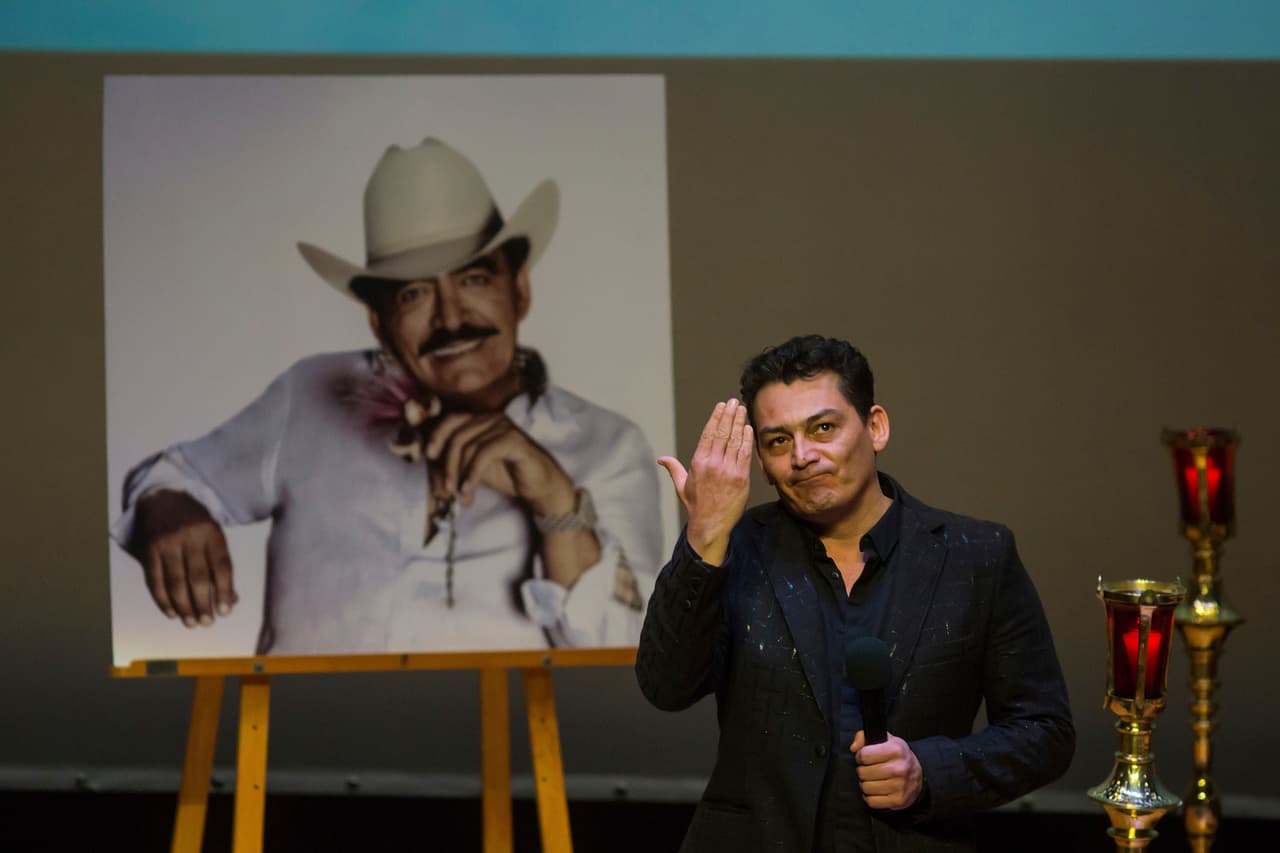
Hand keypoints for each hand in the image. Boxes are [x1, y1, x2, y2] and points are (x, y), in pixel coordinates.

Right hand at [129, 489, 237, 626]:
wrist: (164, 498)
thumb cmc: (196, 525)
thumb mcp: (214, 536)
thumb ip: (221, 565)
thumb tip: (232, 601)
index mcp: (212, 533)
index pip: (222, 566)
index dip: (224, 591)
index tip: (225, 612)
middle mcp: (190, 538)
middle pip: (198, 577)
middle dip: (203, 604)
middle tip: (207, 623)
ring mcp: (168, 543)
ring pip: (175, 582)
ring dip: (184, 607)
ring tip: (191, 623)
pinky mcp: (150, 549)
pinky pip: (155, 580)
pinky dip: (163, 600)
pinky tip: (172, 613)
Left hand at [424, 412, 575, 515]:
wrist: (539, 485)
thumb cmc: (507, 474)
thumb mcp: (473, 468)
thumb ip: (454, 462)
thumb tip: (429, 466)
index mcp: (481, 420)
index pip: (452, 420)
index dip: (437, 436)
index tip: (429, 456)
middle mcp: (492, 418)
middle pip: (457, 436)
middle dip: (447, 465)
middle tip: (446, 490)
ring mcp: (504, 427)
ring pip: (469, 446)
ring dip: (459, 474)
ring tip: (461, 496)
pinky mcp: (514, 440)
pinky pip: (484, 454)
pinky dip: (472, 474)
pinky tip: (469, 490)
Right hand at [657, 398, 752, 565]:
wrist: (710, 525)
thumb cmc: (696, 505)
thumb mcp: (681, 485)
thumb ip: (673, 468)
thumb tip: (661, 459)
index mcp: (698, 463)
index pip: (708, 434)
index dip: (716, 418)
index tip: (721, 406)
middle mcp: (713, 464)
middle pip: (723, 433)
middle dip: (729, 415)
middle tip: (735, 402)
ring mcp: (728, 470)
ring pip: (735, 441)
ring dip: (740, 423)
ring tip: (743, 410)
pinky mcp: (741, 478)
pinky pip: (745, 454)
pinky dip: (747, 440)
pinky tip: (748, 429)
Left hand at [850, 730, 923, 810]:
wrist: (918, 776)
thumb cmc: (898, 757)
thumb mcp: (885, 740)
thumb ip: (864, 737)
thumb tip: (854, 748)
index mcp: (896, 750)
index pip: (864, 755)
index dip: (860, 757)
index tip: (865, 758)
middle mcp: (899, 768)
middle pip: (863, 772)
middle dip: (862, 771)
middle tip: (869, 770)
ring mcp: (900, 786)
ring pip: (866, 787)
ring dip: (865, 784)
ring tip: (872, 780)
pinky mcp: (898, 800)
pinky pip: (872, 801)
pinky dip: (870, 797)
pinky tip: (876, 791)